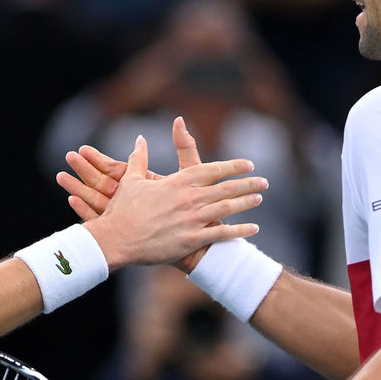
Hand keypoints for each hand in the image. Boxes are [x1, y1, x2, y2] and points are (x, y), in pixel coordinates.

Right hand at [71, 120, 261, 270]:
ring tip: (259, 198)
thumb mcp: (130, 180)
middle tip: (264, 181)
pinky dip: (239, 231)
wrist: (116, 239)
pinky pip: (222, 235)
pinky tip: (253, 228)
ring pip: (227, 209)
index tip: (247, 164)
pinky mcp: (191, 240)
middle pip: (225, 188)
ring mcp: (191, 220)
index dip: (232, 166)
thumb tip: (139, 139)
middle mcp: (188, 199)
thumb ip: (139, 158)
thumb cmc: (123, 210)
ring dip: (246, 203)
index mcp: (177, 182)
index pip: (211, 170)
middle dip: (247, 184)